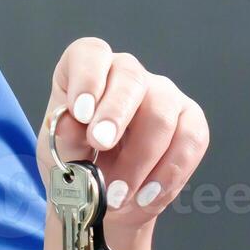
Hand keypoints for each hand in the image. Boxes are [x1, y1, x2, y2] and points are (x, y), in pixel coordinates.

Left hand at [40, 37, 210, 232]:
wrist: (103, 196)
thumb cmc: (75, 162)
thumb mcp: (58, 151)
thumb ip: (64, 136)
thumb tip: (69, 122)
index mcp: (86, 70)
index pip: (90, 54)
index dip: (87, 78)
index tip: (80, 112)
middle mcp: (127, 74)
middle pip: (130, 79)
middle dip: (115, 115)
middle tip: (99, 147)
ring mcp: (163, 95)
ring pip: (161, 114)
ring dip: (139, 158)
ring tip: (117, 192)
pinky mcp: (190, 121)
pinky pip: (191, 139)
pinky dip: (168, 172)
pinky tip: (145, 194)